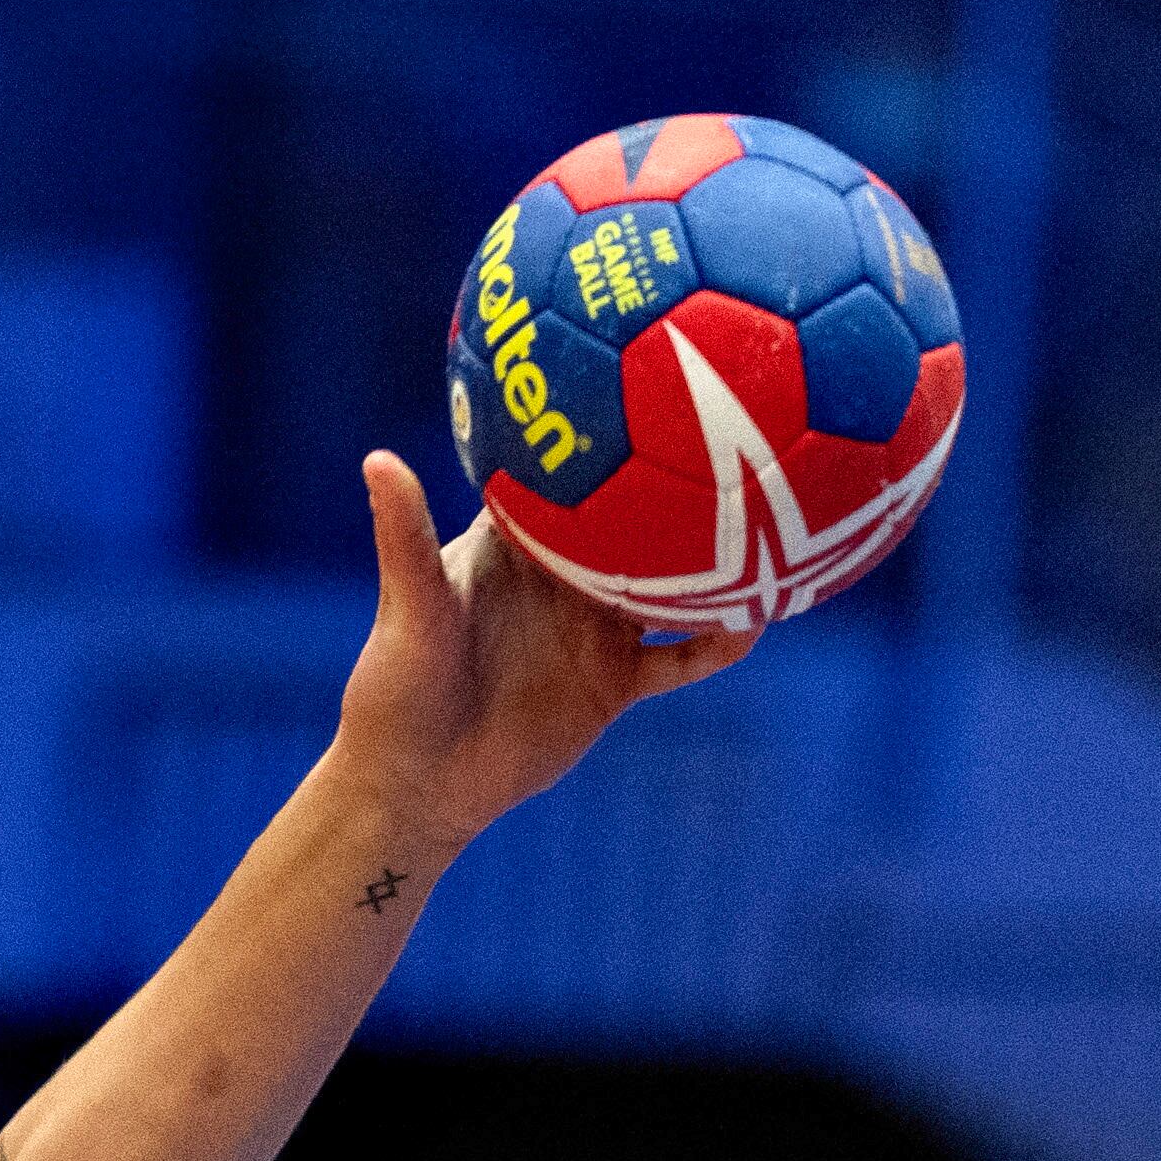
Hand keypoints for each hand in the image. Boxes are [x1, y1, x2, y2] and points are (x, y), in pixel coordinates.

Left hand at [331, 452, 756, 862]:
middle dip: (687, 484)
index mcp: (517, 547)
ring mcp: (596, 629)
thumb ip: (404, 537)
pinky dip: (721, 640)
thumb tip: (378, 459)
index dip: (606, 428)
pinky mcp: (616, 683)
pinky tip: (763, 616)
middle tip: (746, 428)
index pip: (570, 475)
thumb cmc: (395, 694)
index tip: (650, 372)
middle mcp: (565, 579)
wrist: (418, 788)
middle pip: (639, 520)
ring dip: (722, 558)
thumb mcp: (407, 610)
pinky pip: (683, 657)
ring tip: (781, 517)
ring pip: (676, 583)